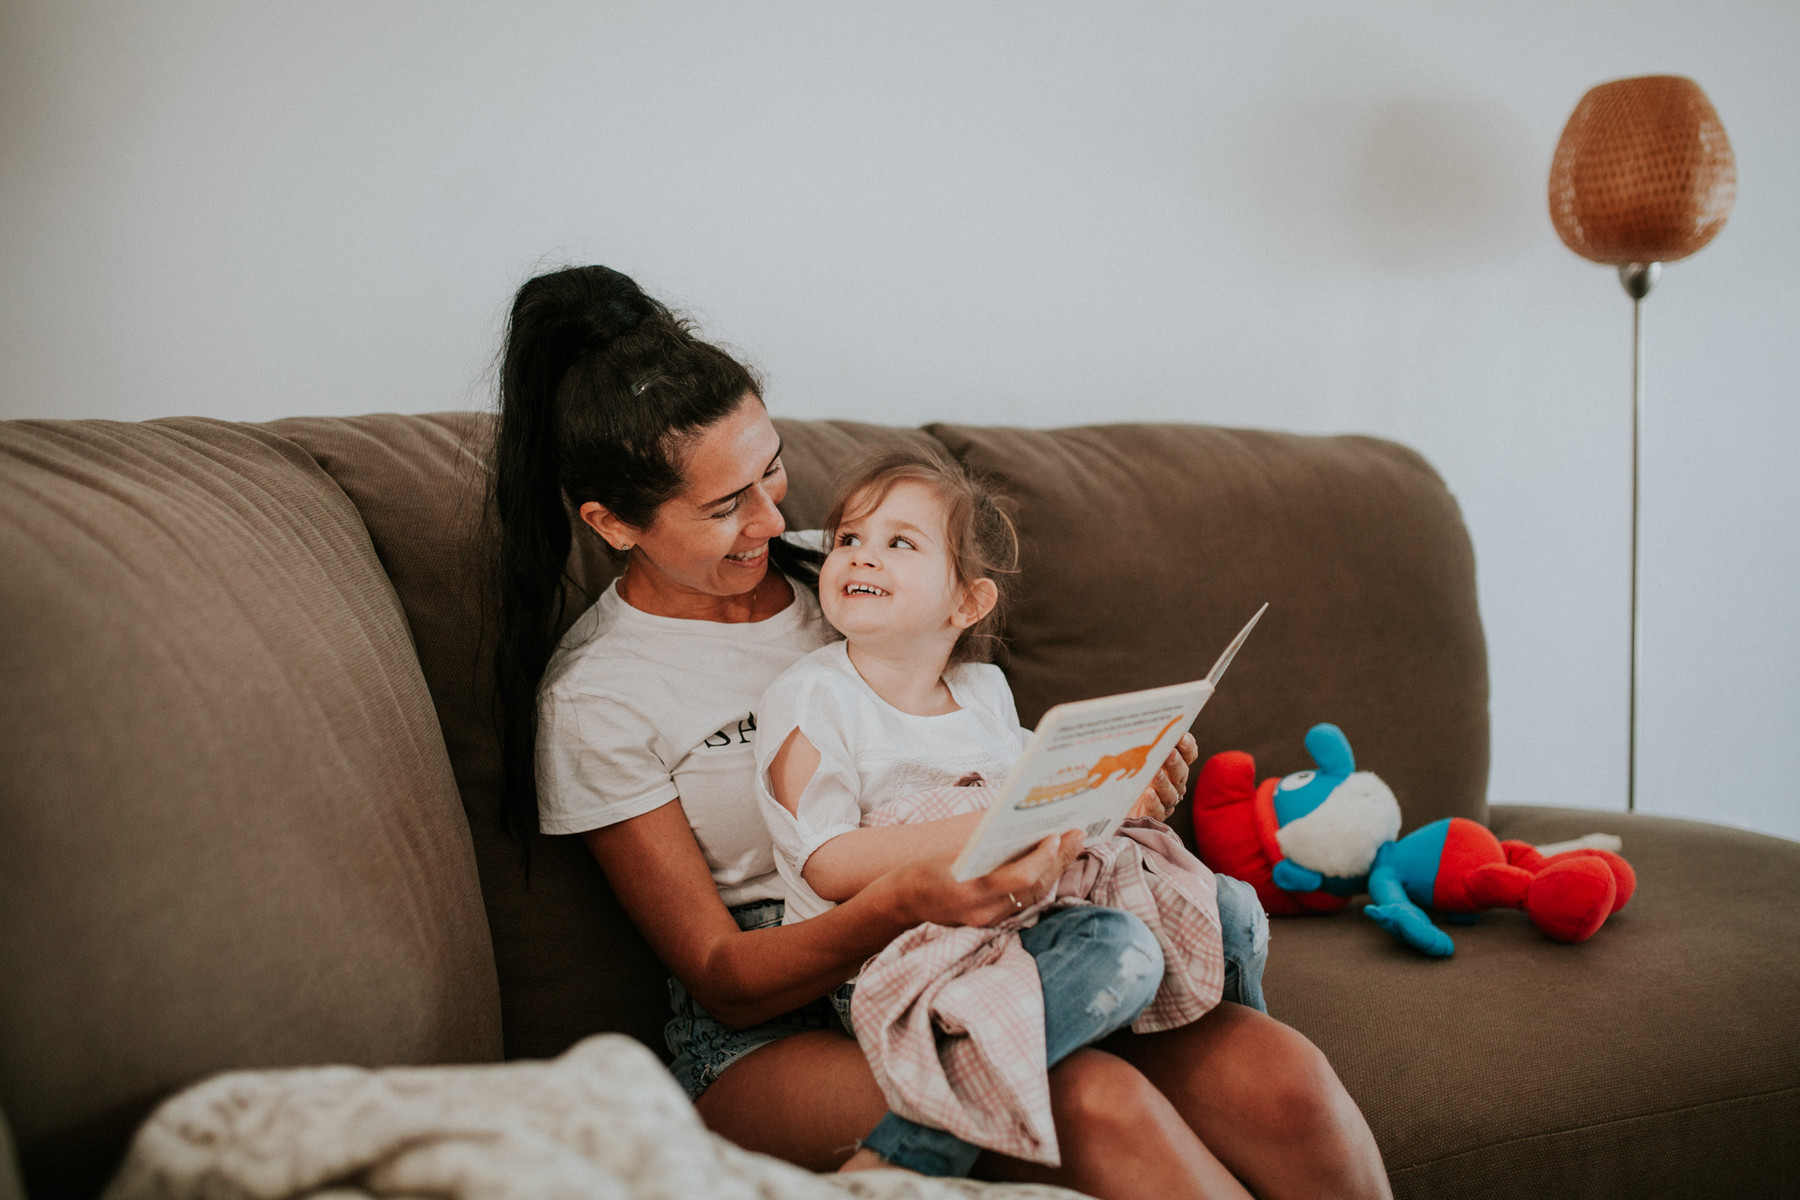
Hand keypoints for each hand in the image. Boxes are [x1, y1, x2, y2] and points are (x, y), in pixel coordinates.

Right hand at [893, 829, 1084, 928]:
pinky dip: (1041, 880)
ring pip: (1034, 895)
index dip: (1043, 857)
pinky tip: (1052, 862)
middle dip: (1059, 860)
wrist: (903, 903)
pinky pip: (1024, 901)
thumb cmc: (924, 870)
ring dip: (1055, 870)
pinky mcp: (993, 922)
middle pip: (1034, 887)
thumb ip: (984, 845)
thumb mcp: (951, 853)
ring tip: (1072, 844)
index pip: (1021, 877)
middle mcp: (985, 911)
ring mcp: (990, 920)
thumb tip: (1019, 823)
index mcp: (972, 891)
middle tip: (1077, 834)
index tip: (1055, 836)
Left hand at [1129, 732, 1197, 821]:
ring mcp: (1165, 800)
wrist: (1116, 806)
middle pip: (1181, 772)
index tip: (1182, 736)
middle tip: (1170, 752)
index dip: (1187, 746)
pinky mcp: (1153, 815)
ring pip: (1171, 792)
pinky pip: (1158, 809)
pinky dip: (1154, 801)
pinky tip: (1149, 793)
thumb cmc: (1127, 776)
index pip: (1188, 755)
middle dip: (1176, 762)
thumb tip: (1133, 725)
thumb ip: (1138, 745)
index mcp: (1173, 766)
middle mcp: (1173, 783)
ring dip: (1164, 781)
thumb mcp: (1132, 757)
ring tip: (1156, 772)